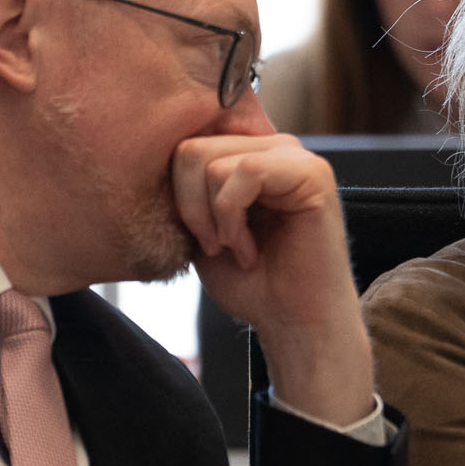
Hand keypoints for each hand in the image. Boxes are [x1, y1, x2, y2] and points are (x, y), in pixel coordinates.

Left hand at [172, 134, 374, 426]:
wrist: (292, 323)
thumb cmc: (249, 283)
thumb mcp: (199, 229)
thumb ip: (185, 188)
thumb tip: (152, 155)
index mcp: (246, 153)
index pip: (183, 142)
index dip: (176, 193)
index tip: (196, 237)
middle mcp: (270, 145)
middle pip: (191, 149)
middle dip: (189, 208)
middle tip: (213, 247)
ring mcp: (293, 155)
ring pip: (211, 162)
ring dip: (212, 219)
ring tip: (235, 250)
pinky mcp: (312, 172)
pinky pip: (245, 172)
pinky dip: (233, 219)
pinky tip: (249, 251)